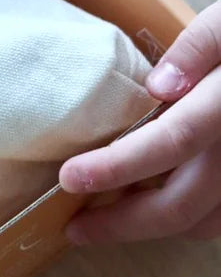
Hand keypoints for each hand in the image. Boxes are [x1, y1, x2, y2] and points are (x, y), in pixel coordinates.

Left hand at [59, 1, 220, 242]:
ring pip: (203, 223)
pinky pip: (219, 218)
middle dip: (122, 224)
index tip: (70, 178)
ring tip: (104, 219)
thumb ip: (198, 48)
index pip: (171, 142)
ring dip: (151, 228)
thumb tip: (158, 86)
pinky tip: (149, 204)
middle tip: (75, 228)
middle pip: (182, 204)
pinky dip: (183, 221)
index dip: (118, 166)